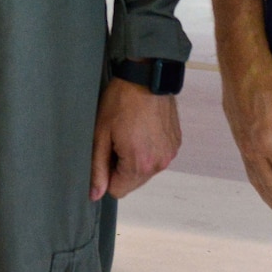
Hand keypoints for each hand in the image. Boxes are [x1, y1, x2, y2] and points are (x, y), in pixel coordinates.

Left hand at [90, 77, 180, 200]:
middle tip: (118, 139)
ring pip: (146, 171)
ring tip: (131, 132)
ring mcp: (170, 153)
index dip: (107, 174)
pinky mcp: (176, 143)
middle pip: (133, 182)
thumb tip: (95, 195)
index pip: (118, 191)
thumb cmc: (120, 101)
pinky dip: (149, 149)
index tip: (107, 151)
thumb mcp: (101, 133)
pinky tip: (143, 129)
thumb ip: (98, 168)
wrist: (147, 76)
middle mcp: (159, 164)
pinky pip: (158, 157)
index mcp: (139, 164)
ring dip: (137, 159)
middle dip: (122, 167)